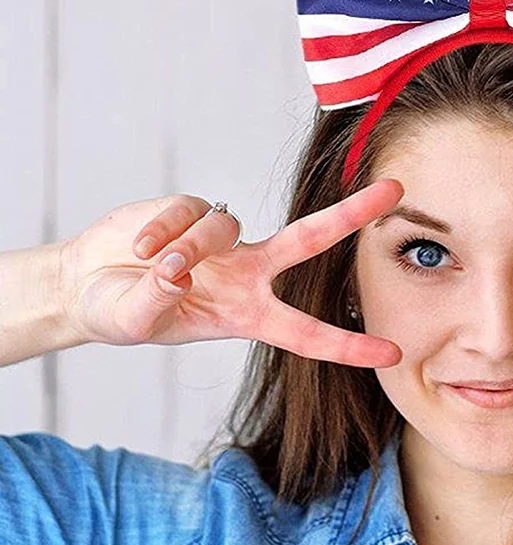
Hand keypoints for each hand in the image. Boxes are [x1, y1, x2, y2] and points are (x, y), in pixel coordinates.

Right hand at [57, 180, 404, 366]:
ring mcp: (222, 240)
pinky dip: (159, 229)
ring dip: (184, 247)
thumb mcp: (136, 322)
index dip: (348, 345)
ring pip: (222, 229)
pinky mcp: (191, 209)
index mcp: (249, 314)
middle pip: (309, 239)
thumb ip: (155, 303)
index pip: (307, 333)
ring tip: (148, 263)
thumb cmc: (123, 312)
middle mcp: (248, 274)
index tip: (394, 353)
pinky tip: (137, 246)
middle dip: (351, 214)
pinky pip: (186, 212)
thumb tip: (176, 271)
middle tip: (395, 191)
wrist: (86, 285)